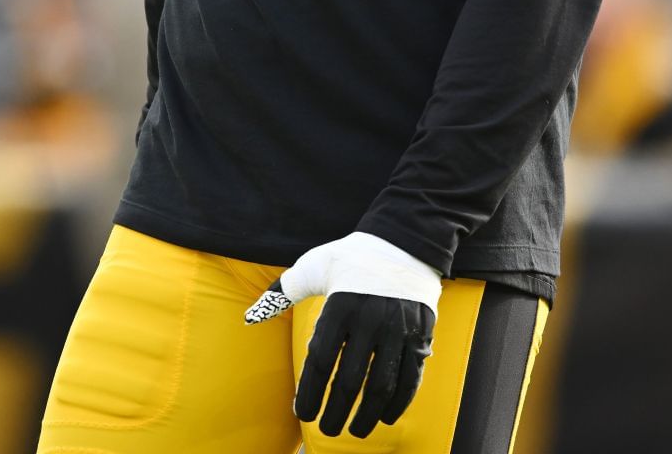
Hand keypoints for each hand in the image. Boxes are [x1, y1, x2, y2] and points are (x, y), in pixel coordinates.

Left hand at [244, 232, 439, 438]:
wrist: (406, 240)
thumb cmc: (352, 256)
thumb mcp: (314, 265)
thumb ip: (282, 291)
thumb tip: (250, 317)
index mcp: (340, 306)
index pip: (320, 360)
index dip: (310, 392)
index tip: (301, 413)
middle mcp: (369, 320)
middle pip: (349, 379)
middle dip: (336, 412)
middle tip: (327, 430)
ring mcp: (398, 329)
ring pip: (382, 385)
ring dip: (367, 415)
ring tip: (354, 431)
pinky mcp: (421, 334)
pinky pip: (411, 377)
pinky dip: (398, 402)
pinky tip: (385, 417)